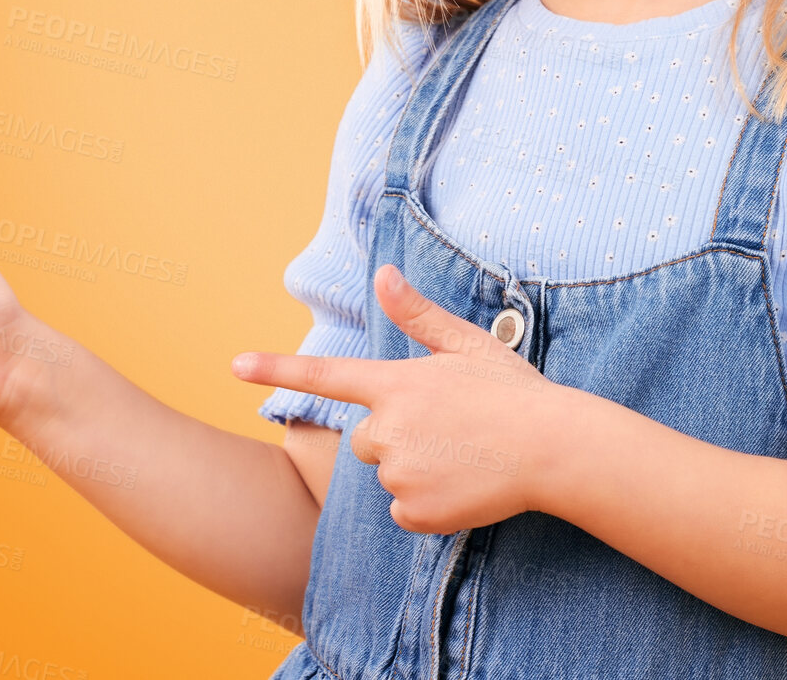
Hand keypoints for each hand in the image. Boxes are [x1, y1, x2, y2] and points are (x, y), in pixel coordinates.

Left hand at [232, 264, 565, 533]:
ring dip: (415, 468)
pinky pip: (405, 511)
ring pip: (388, 475)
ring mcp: (400, 473)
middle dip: (396, 435)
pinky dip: (428, 503)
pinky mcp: (416, 512)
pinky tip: (463, 485)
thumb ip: (417, 315)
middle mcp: (388, 429)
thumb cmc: (510, 391)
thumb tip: (382, 273)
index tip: (233, 366)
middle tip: (448, 428)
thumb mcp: (466, 344)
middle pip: (365, 440)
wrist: (553, 448)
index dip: (276, 369)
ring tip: (463, 454)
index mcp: (397, 384)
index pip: (325, 375)